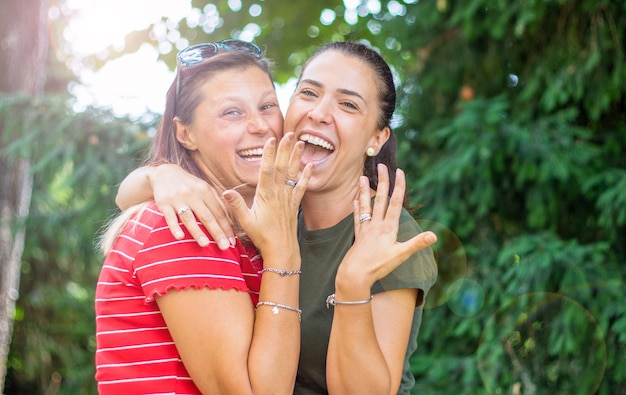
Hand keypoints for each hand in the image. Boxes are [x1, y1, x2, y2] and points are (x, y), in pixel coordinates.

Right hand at [150, 164, 233, 248]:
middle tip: (224, 247)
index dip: (226, 228)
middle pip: (207, 216)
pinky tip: (180, 237)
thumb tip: (230, 223)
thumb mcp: (204, 189)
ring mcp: (178, 199)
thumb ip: (216, 204)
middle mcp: (193, 195)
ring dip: (197, 232)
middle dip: (217, 233)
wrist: (164, 173)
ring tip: (205, 244)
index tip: (232, 243)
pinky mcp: (164, 203)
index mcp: (206, 192)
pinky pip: (170, 217)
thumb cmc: (189, 186)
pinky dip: (175, 227)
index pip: (219, 212)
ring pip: (189, 218)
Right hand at [222, 132, 312, 259]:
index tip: (271, 140)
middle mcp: (278, 194)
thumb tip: (225, 192)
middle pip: (282, 167)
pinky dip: (306, 176)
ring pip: (292, 174)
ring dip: (296, 157)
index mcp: (265, 196)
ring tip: (301, 142)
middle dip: (285, 149)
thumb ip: (236, 205)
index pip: (267, 170)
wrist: (281, 250)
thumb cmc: (262, 236)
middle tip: (290, 134)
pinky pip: (301, 187)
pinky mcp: (294, 205)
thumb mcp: (245, 221)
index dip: (269, 154)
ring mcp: (288, 198)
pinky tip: (310, 165)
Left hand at [338, 164, 436, 288]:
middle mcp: (376, 224)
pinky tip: (355, 200)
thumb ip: (417, 244)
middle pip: (381, 199)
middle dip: (382, 181)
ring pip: (366, 205)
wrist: (355, 274)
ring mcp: (366, 229)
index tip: (400, 171)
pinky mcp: (358, 236)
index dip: (399, 186)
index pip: (396, 202)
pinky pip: (358, 218)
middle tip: (381, 165)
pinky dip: (357, 207)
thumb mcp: (401, 255)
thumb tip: (434, 236)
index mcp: (388, 227)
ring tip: (362, 177)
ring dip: (365, 191)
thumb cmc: (378, 266)